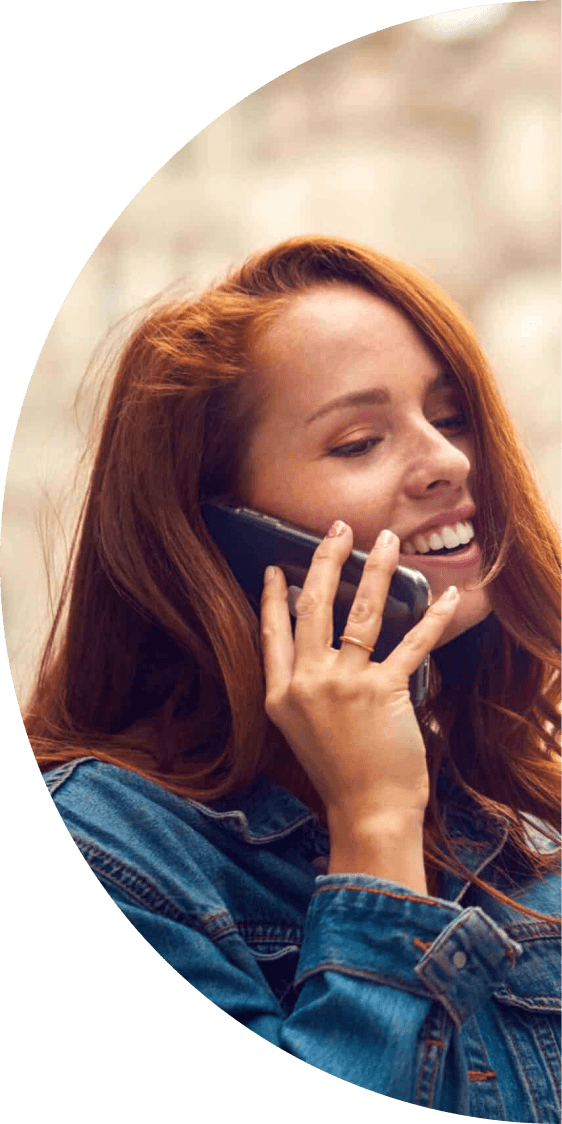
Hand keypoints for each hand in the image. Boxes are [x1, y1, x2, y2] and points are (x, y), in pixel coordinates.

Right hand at [259, 522, 458, 826]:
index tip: (273, 567)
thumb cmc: (338, 774)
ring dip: (377, 569)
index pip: (272, 631)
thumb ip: (300, 687)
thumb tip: (316, 642)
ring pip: (360, 611)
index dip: (271, 596)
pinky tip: (445, 596)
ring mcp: (344, 685)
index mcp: (280, 693)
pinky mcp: (383, 691)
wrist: (367, 812)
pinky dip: (433, 617)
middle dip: (325, 559)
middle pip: (313, 606)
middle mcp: (307, 683)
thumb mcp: (299, 729)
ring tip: (389, 541)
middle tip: (337, 529)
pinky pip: (411, 642)